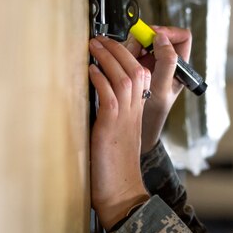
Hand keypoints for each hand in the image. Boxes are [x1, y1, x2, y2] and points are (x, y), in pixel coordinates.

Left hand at [88, 36, 150, 226]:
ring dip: (108, 57)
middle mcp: (135, 113)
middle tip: (100, 38)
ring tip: (95, 45)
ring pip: (125, 77)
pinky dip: (100, 79)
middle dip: (118, 49)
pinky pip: (110, 95)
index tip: (114, 45)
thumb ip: (111, 117)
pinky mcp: (111, 126)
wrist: (120, 193)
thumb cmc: (113, 170)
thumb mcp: (115, 136)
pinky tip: (90, 70)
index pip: (141, 76)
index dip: (129, 57)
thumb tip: (95, 99)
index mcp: (136, 114)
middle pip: (135, 70)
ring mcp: (125, 118)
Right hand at [124, 26, 192, 153]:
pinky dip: (123, 53)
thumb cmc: (153, 112)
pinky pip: (130, 50)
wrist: (137, 125)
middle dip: (143, 38)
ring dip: (131, 46)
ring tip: (123, 58)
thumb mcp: (162, 88)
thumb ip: (166, 63)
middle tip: (134, 47)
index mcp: (178, 65)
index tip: (154, 35)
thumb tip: (161, 38)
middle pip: (157, 35)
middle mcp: (165, 60)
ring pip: (141, 41)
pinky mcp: (135, 64)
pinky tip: (118, 63)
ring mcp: (150, 61)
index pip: (182, 37)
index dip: (169, 32)